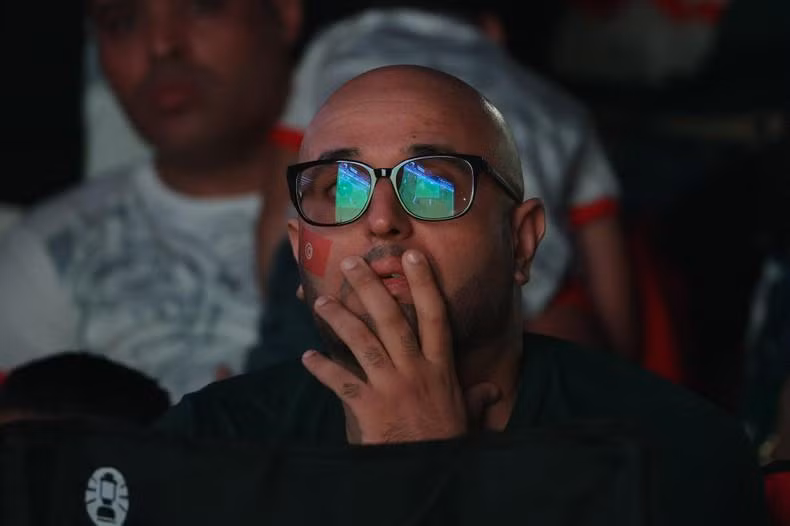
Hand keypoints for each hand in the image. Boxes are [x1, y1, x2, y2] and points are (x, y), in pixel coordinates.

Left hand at [301, 249, 499, 443]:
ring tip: (321, 301)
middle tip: (351, 263)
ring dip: (341, 320)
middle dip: (370, 288)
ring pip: (363, 343)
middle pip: (392, 319)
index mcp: (439, 367)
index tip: (412, 255)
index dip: (424, 282)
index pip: (434, 315)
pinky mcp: (369, 408)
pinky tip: (307, 357)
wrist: (428, 471)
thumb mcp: (466, 415)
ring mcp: (392, 388)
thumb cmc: (446, 441)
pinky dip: (323, 369)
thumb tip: (493, 390)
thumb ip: (477, 397)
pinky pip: (342, 383)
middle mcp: (416, 371)